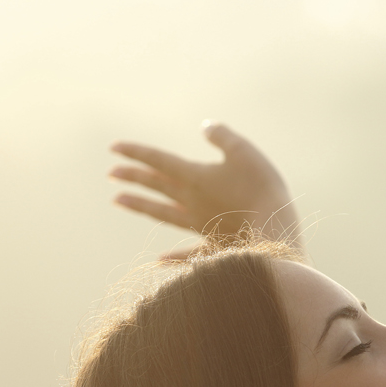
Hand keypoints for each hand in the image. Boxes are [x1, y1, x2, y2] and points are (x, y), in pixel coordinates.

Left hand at [108, 122, 300, 259]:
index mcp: (194, 177)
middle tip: (111, 174)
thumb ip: (222, 137)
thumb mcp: (243, 152)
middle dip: (132, 177)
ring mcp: (198, 225)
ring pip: (161, 213)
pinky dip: (173, 256)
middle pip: (155, 185)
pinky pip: (188, 251)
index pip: (159, 160)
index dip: (136, 152)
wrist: (274, 232)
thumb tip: (206, 126)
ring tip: (117, 201)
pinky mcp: (213, 245)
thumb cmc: (260, 188)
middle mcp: (190, 201)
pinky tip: (158, 260)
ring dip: (139, 206)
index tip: (113, 148)